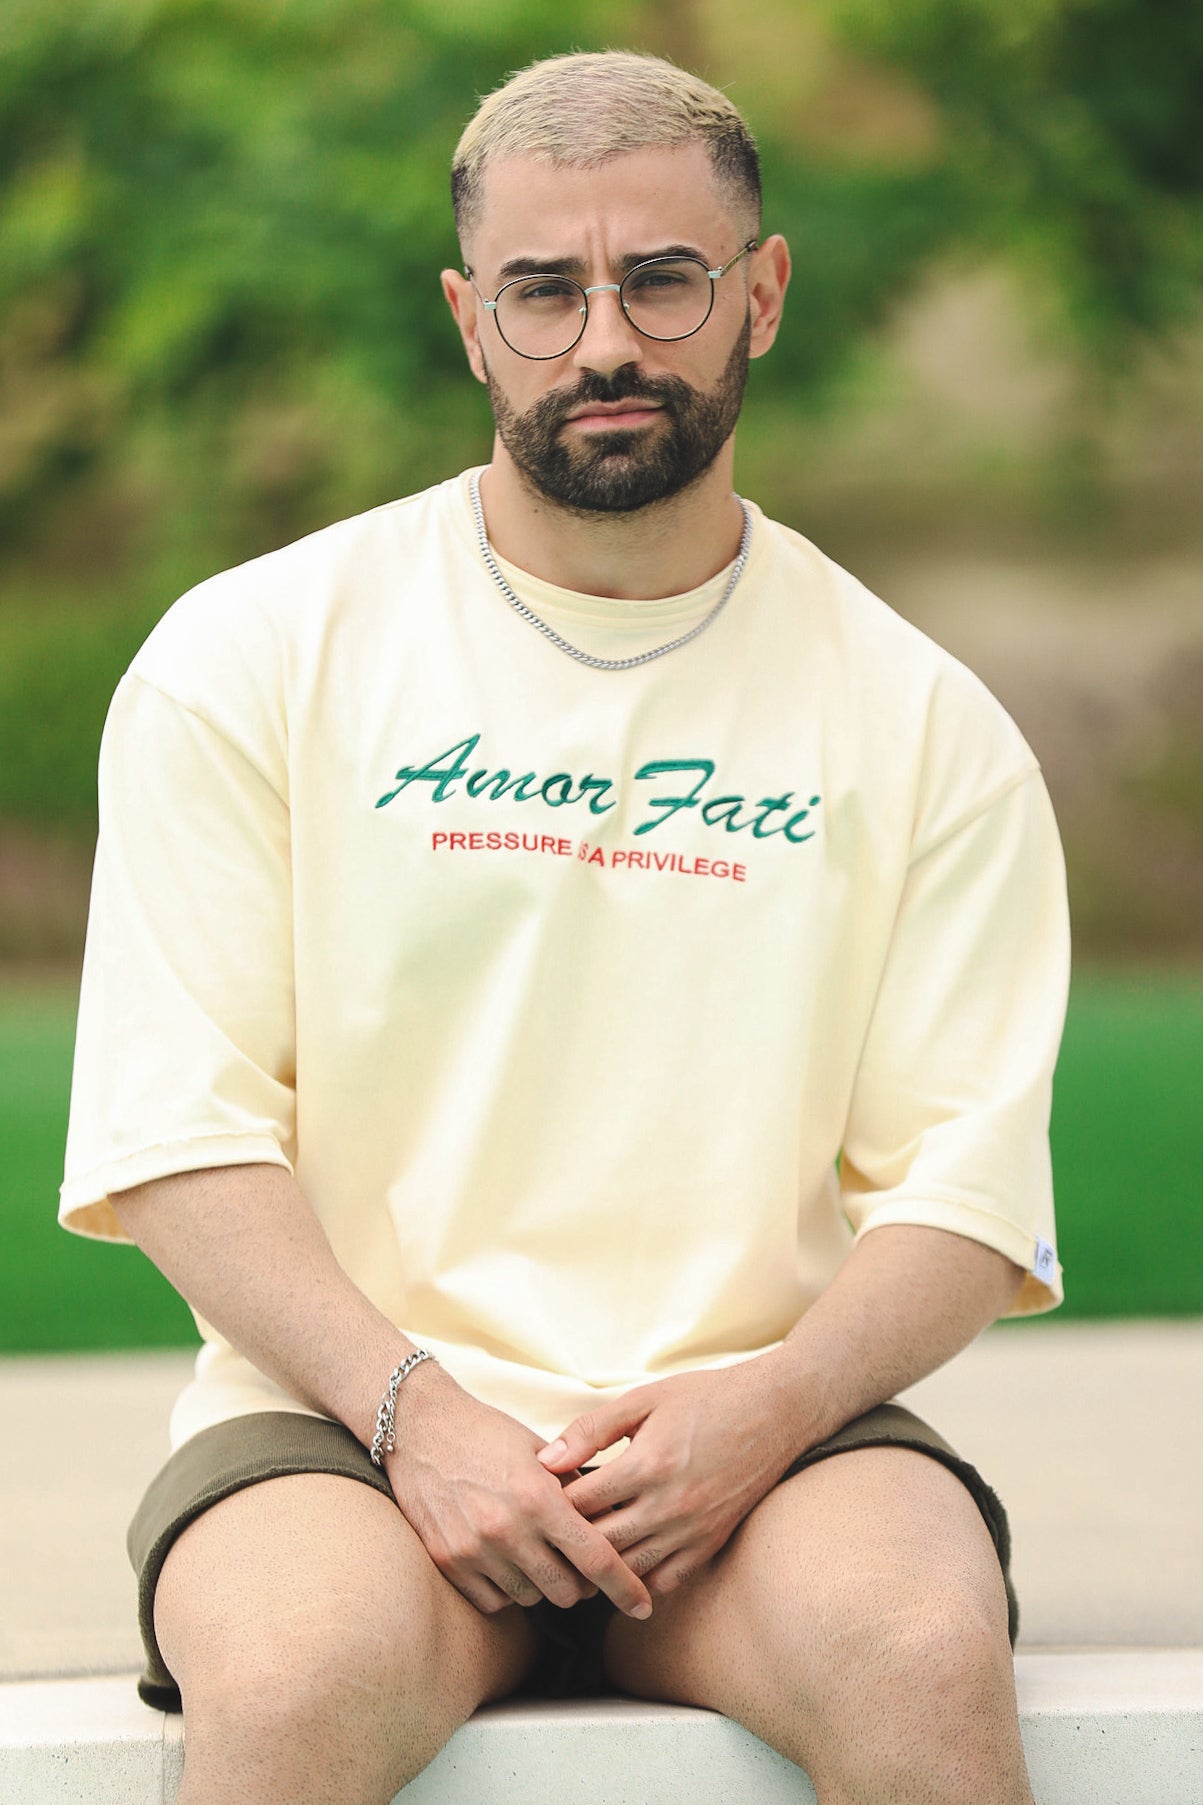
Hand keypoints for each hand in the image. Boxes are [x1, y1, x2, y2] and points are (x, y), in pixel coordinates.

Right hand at [384, 1363, 653, 1621]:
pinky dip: (507, 1590)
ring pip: (531, 1599)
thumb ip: (574, 1490)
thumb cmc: (487, 1433)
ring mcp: (474, 1550)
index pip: (595, 1559)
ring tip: (537, 1554)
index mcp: (538, 1498)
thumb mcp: (539, 1452)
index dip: (625, 1587)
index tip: (643, 1607)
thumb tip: (614, 1523)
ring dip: (542, 1584)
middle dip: (581, 1584)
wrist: (420, 1427)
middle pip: (566, 1591)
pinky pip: (494, 1602)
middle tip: (579, 1565)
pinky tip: (506, 1561)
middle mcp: (507, 1530)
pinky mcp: (448, 1562)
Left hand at [537, 1359, 801, 1596]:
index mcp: (648, 1465)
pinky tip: (627, 1557)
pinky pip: (666, 1579)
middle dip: (570, 1540)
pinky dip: (642, 1575)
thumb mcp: (645, 1398)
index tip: (541, 1497)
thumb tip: (546, 1460)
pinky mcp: (712, 1542)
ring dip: (602, 1563)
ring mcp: (693, 1530)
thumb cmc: (707, 1398)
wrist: (775, 1411)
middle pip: (599, 1544)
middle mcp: (670, 1506)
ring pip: (630, 1569)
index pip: (580, 1504)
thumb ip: (592, 1429)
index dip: (553, 1502)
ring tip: (579, 1551)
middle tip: (549, 1533)